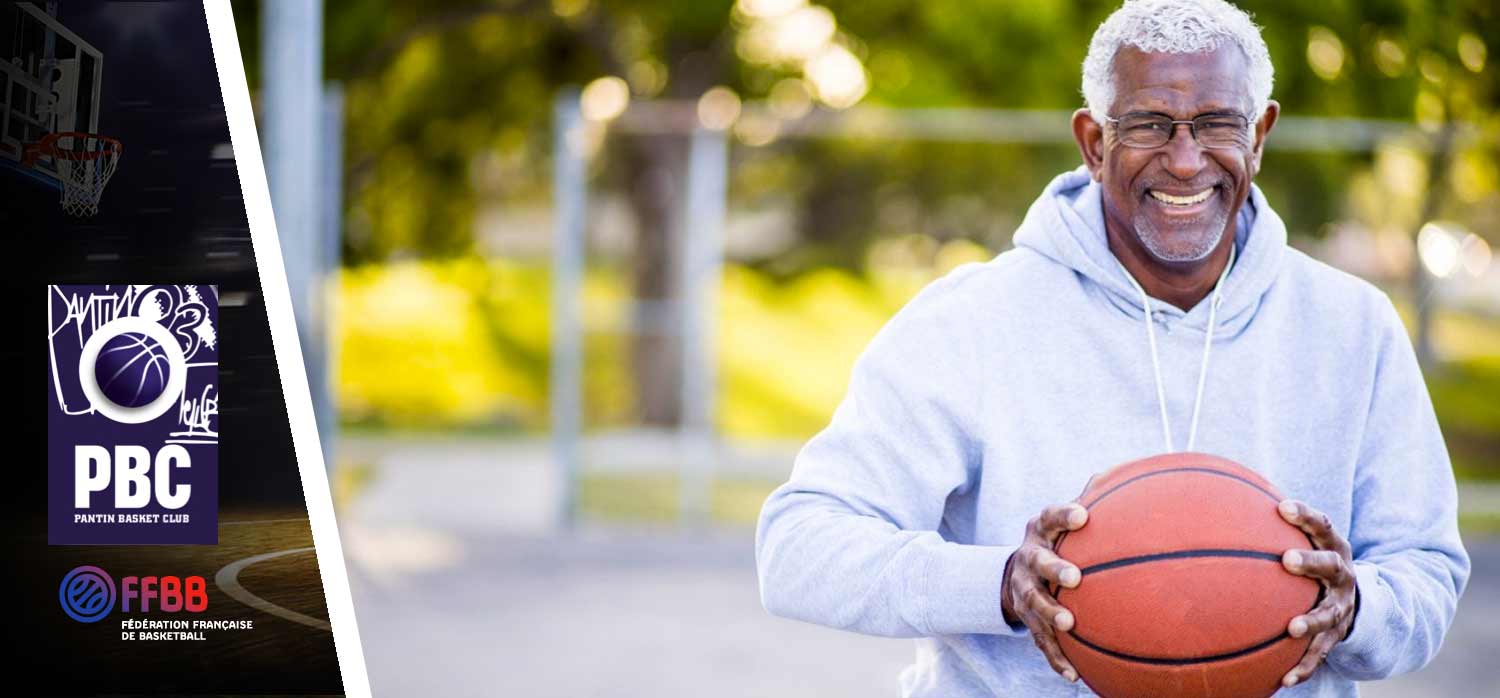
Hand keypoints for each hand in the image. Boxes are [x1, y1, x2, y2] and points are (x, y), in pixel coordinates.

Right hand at [1001, 502, 1088, 682]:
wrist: (1013, 576)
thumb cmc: (1055, 543)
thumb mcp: (1063, 520)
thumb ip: (1089, 500)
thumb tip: (1117, 473)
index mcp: (1040, 532)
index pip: (1049, 518)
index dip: (1064, 515)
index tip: (1083, 515)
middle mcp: (1028, 560)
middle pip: (1037, 563)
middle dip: (1054, 569)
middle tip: (1075, 577)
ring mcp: (1025, 592)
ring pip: (1034, 605)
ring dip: (1049, 614)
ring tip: (1067, 623)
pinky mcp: (1027, 621)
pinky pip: (1041, 642)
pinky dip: (1056, 658)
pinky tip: (1074, 675)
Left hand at [1277, 499, 1358, 687]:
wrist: (1355, 602)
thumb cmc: (1310, 561)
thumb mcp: (1302, 539)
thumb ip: (1268, 524)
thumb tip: (1213, 498)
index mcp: (1332, 546)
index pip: (1322, 525)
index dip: (1305, 514)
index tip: (1282, 506)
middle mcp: (1340, 575)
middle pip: (1330, 566)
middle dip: (1310, 562)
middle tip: (1287, 560)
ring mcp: (1340, 607)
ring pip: (1327, 614)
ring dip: (1310, 621)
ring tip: (1292, 628)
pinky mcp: (1336, 637)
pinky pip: (1319, 654)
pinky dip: (1302, 667)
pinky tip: (1283, 680)